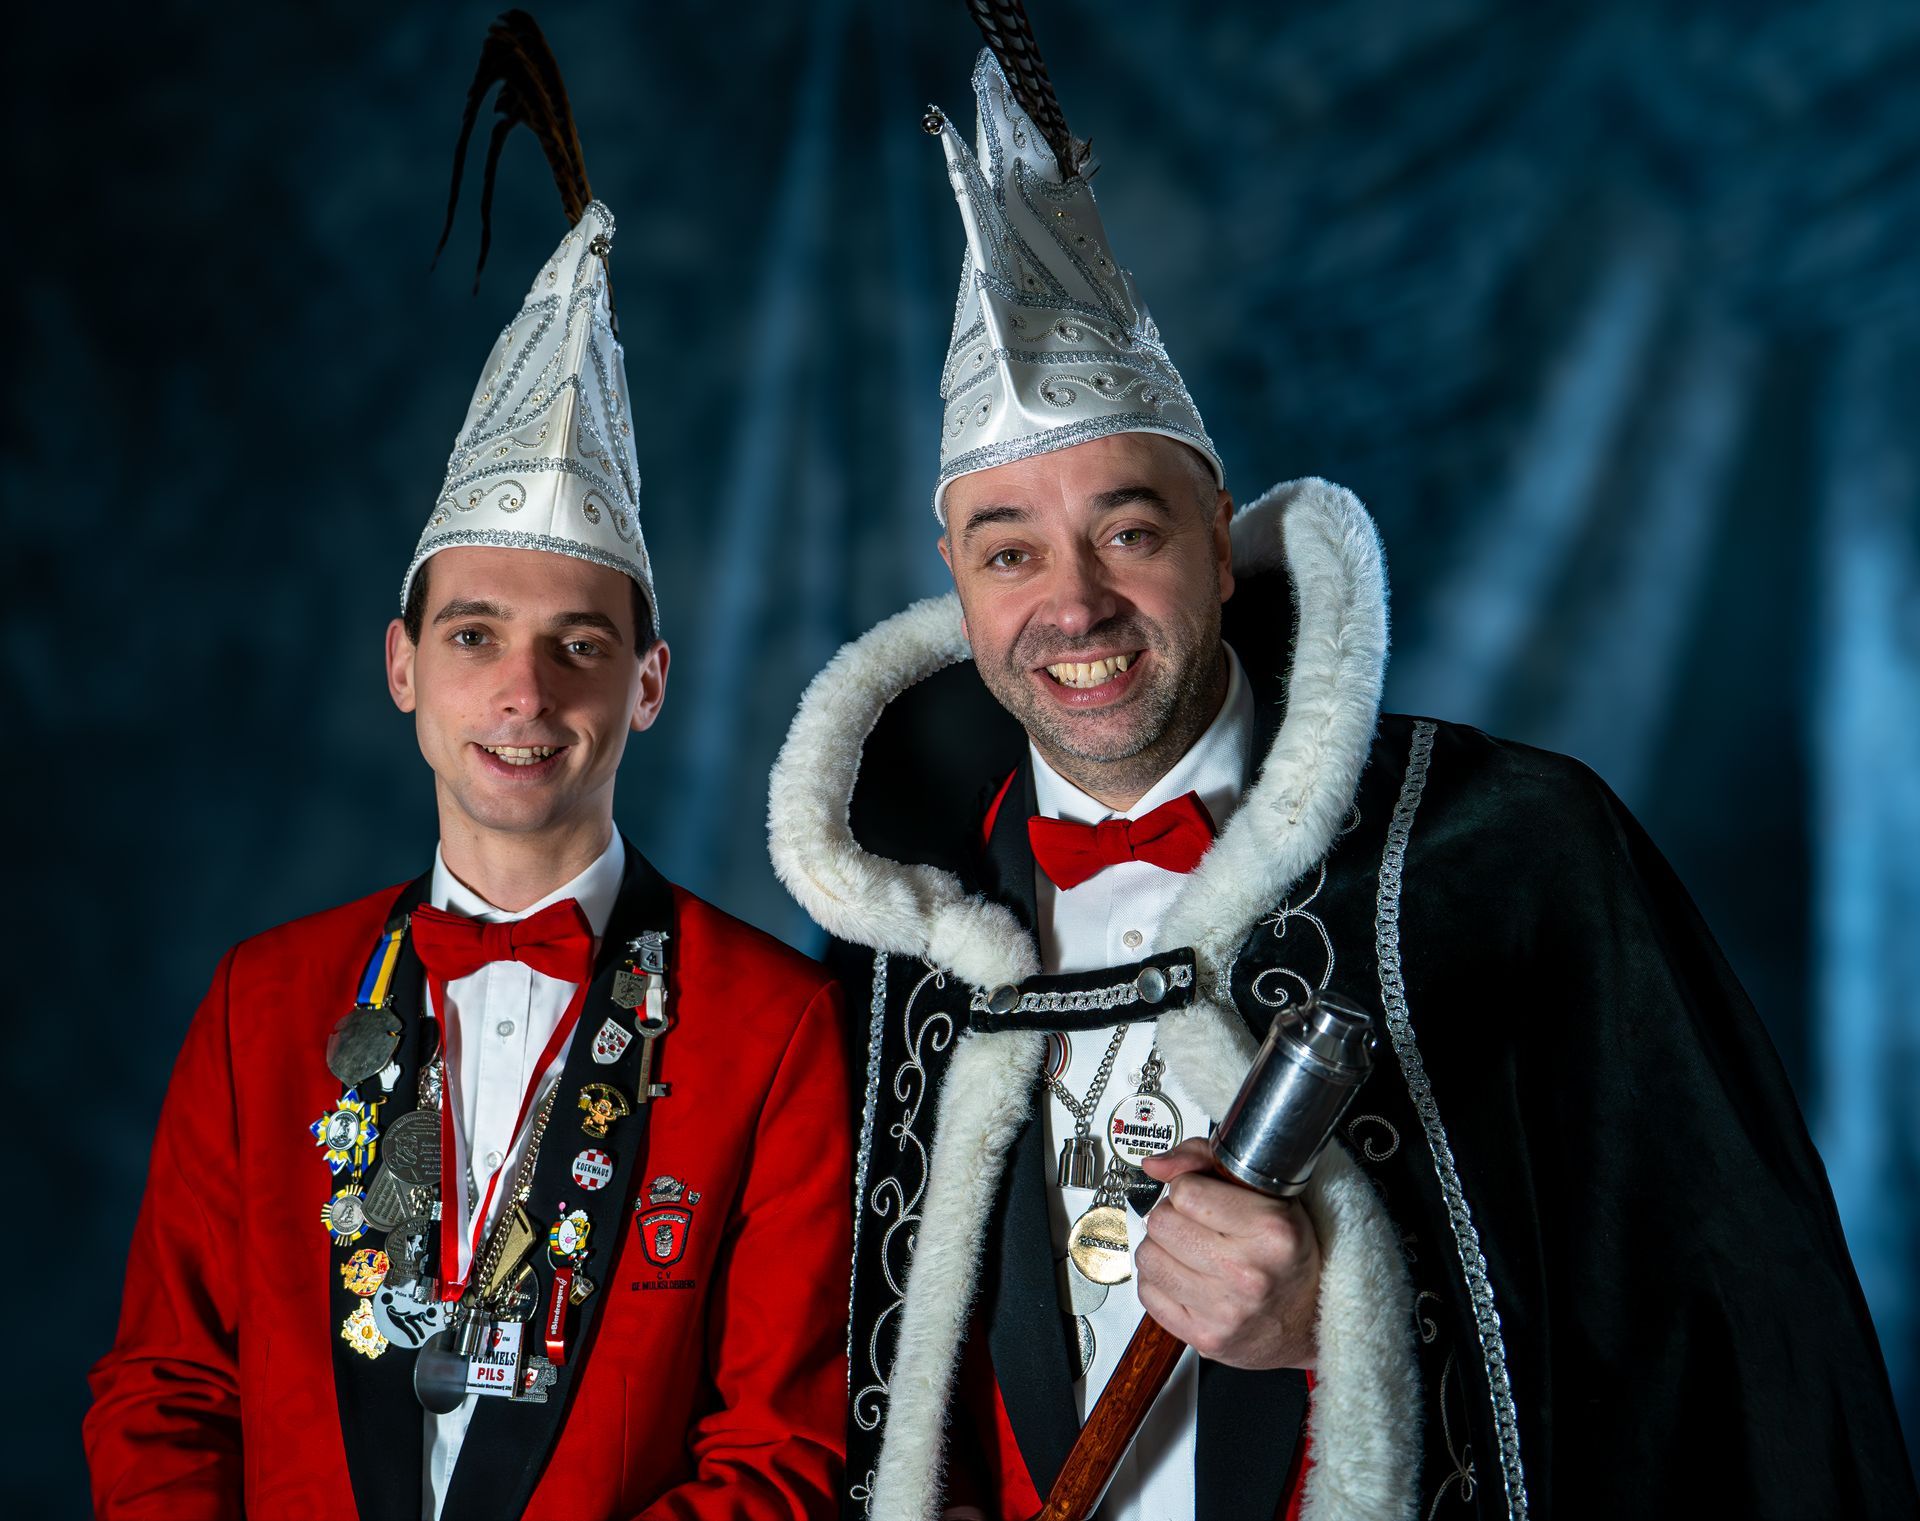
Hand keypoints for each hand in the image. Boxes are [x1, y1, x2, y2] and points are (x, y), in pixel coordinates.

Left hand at [1135, 1138, 1319, 1369]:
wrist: (1312, 1321)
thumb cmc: (1289, 1254)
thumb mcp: (1268, 1193)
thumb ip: (1206, 1160)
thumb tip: (1155, 1166)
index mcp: (1271, 1231)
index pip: (1186, 1192)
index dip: (1187, 1187)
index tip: (1201, 1195)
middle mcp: (1248, 1274)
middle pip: (1161, 1224)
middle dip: (1171, 1216)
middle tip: (1194, 1224)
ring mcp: (1225, 1311)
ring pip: (1148, 1257)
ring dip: (1162, 1249)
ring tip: (1189, 1250)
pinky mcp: (1205, 1338)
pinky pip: (1148, 1295)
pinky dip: (1160, 1282)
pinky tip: (1186, 1278)